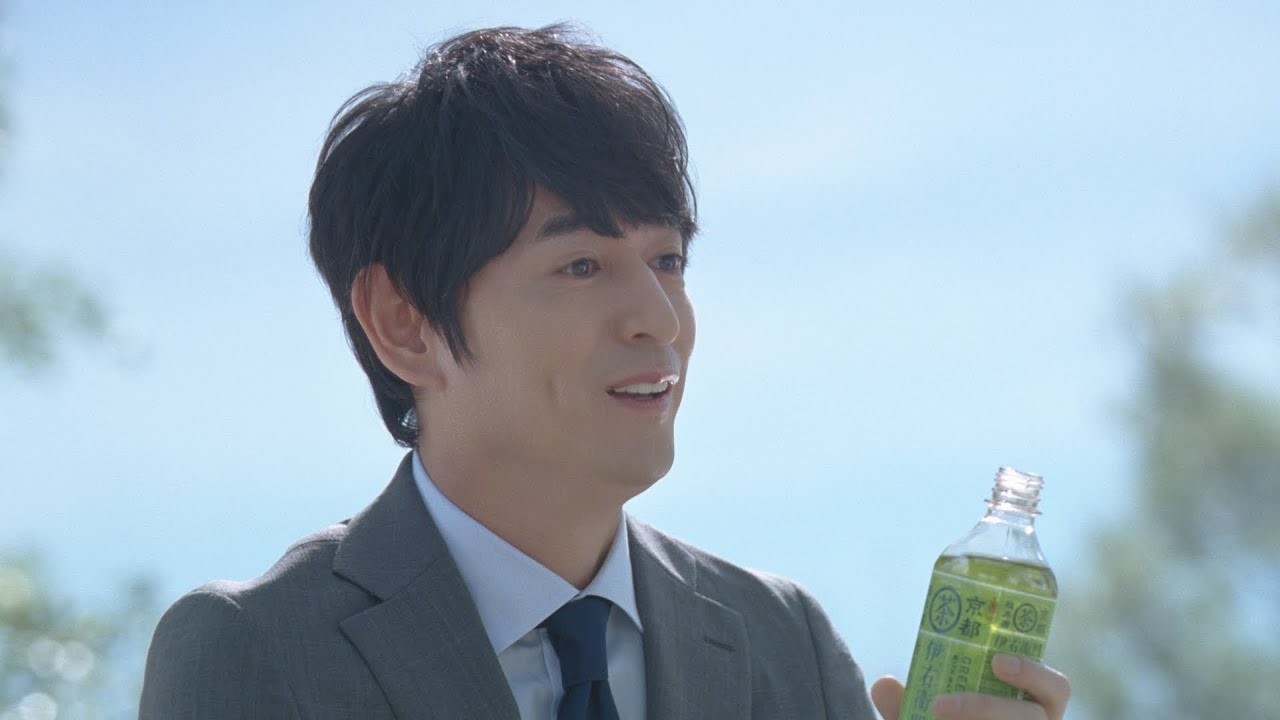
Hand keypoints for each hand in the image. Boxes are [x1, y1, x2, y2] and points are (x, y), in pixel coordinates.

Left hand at [870, 655, 1070, 719]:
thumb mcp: (921, 716)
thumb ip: (905, 704)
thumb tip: (884, 684)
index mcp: (1032, 708)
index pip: (1055, 686)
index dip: (1033, 672)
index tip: (997, 660)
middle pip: (1034, 719)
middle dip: (986, 708)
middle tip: (940, 704)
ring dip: (978, 717)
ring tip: (934, 717)